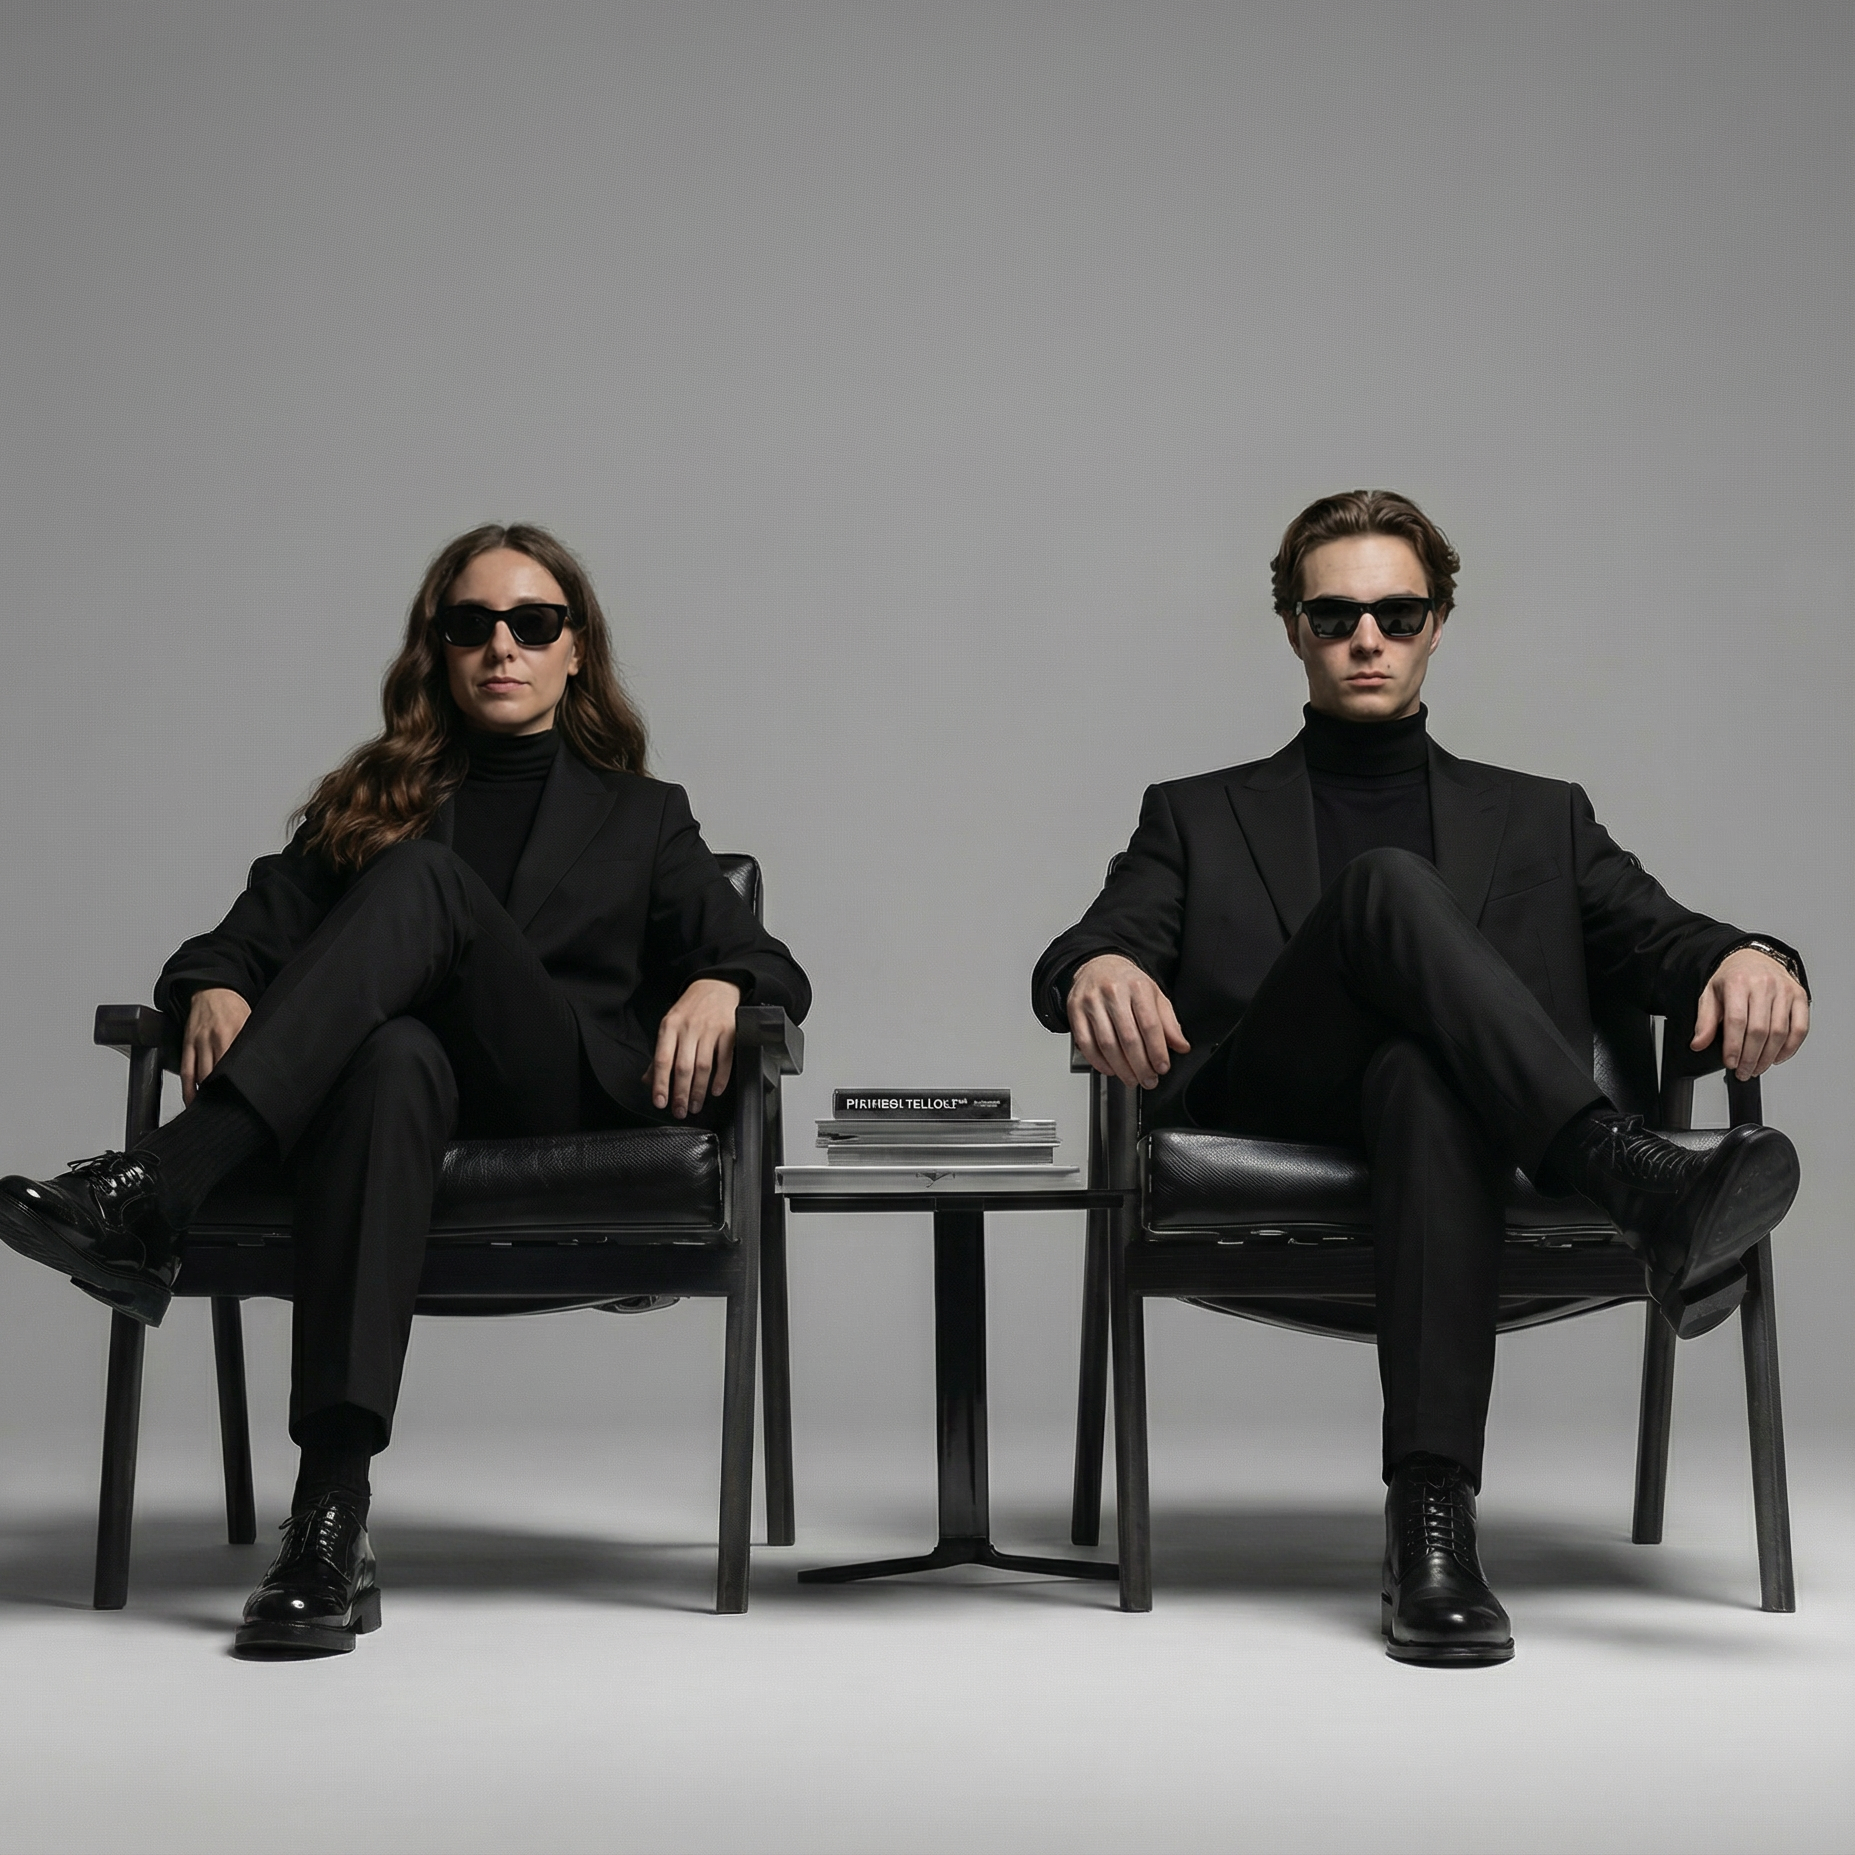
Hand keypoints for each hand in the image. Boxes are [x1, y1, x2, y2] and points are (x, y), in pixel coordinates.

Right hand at [181, 987, 251, 1105]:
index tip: (244, 1098)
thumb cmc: (233, 1007)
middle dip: (222, 1092)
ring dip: (205, 1094)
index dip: (240, 1083)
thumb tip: (265, 1060)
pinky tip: (192, 1100)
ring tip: (211, 1110)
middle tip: (228, 1109)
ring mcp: (198, 1043)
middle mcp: (215, 1039)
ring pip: (200, 1075)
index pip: (236, 1064)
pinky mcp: (187, 1044)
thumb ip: (253, 1040)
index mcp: (233, 1033)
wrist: (211, 990)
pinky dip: (188, 1088)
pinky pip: (186, 1070)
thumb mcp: (250, 1020)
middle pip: (217, 1073)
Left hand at [647, 978, 742, 1117]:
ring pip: (704, 1066)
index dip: (660, 1083)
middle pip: (684, 1067)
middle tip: (680, 1111)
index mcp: (669, 1026)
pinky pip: (725, 1060)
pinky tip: (715, 1091)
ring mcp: (710, 1029)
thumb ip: (661, 1053)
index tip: (660, 1102)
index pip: (662, 1059)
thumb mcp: (670, 1025)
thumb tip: (649, 1080)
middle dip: (681, 1093)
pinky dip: (720, 1078)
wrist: (716, 985)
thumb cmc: (690, 1009)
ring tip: (695, 1105)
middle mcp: (689, 1027)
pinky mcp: (729, 1031)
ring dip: (699, 1090)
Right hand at [1068, 954, 1189, 1089]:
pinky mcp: (1075, 1011)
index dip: (1157, 1051)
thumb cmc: (1127, 983)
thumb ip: (1168, 1022)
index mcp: (1137, 986)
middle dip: (1140, 1065)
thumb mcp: (1154, 995)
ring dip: (1121, 1068)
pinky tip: (1110, 1069)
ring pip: (1106, 1044)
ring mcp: (1091, 1002)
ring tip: (1132, 1079)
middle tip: (1148, 1080)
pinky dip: (1098, 1061)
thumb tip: (1181, 1046)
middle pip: (1128, 1038)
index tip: (1162, 1067)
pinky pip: (1086, 1043)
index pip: (1150, 1025)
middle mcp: (1113, 992)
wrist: (1097, 965)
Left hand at [1693, 948, 1809, 1081]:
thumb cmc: (1732, 978)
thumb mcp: (1710, 994)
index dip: (1734, 1046)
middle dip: (1751, 1057)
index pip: (1736, 1021)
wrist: (1753, 957)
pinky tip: (1777, 1057)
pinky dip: (1790, 1048)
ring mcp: (1785, 991)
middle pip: (1759, 1030)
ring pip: (1780, 1032)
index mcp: (1737, 983)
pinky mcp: (1800, 997)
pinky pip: (1800, 1028)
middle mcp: (1764, 985)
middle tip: (1744, 1071)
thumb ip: (1705, 1021)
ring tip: (1757, 1068)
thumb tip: (1698, 1044)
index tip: (1730, 1063)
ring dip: (1768, 1056)